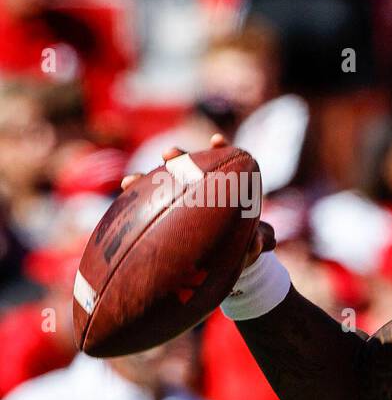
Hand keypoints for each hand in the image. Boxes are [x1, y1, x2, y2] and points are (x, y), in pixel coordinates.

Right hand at [119, 134, 275, 270]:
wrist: (228, 257)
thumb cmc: (244, 245)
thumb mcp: (253, 245)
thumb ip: (258, 242)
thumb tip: (256, 245)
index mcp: (228, 187)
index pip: (225, 163)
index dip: (221, 149)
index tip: (216, 141)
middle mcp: (203, 186)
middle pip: (191, 166)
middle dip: (180, 158)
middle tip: (169, 154)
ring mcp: (183, 195)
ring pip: (166, 181)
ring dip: (151, 177)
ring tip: (133, 178)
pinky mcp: (168, 206)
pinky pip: (151, 198)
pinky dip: (139, 193)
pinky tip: (126, 188)